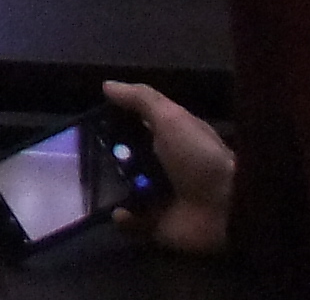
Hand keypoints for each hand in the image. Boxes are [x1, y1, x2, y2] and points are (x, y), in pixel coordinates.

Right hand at [102, 80, 232, 255]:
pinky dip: (123, 218)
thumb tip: (107, 84)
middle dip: (104, 157)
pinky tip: (118, 210)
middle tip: (82, 154)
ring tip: (91, 183)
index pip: (134, 128)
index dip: (113, 123)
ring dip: (109, 188)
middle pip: (124, 160)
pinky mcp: (156, 224)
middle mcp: (161, 167)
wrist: (227, 207)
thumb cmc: (198, 156)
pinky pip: (131, 222)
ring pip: (123, 190)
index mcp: (167, 140)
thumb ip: (141, 100)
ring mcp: (158, 197)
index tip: (88, 120)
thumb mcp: (171, 118)